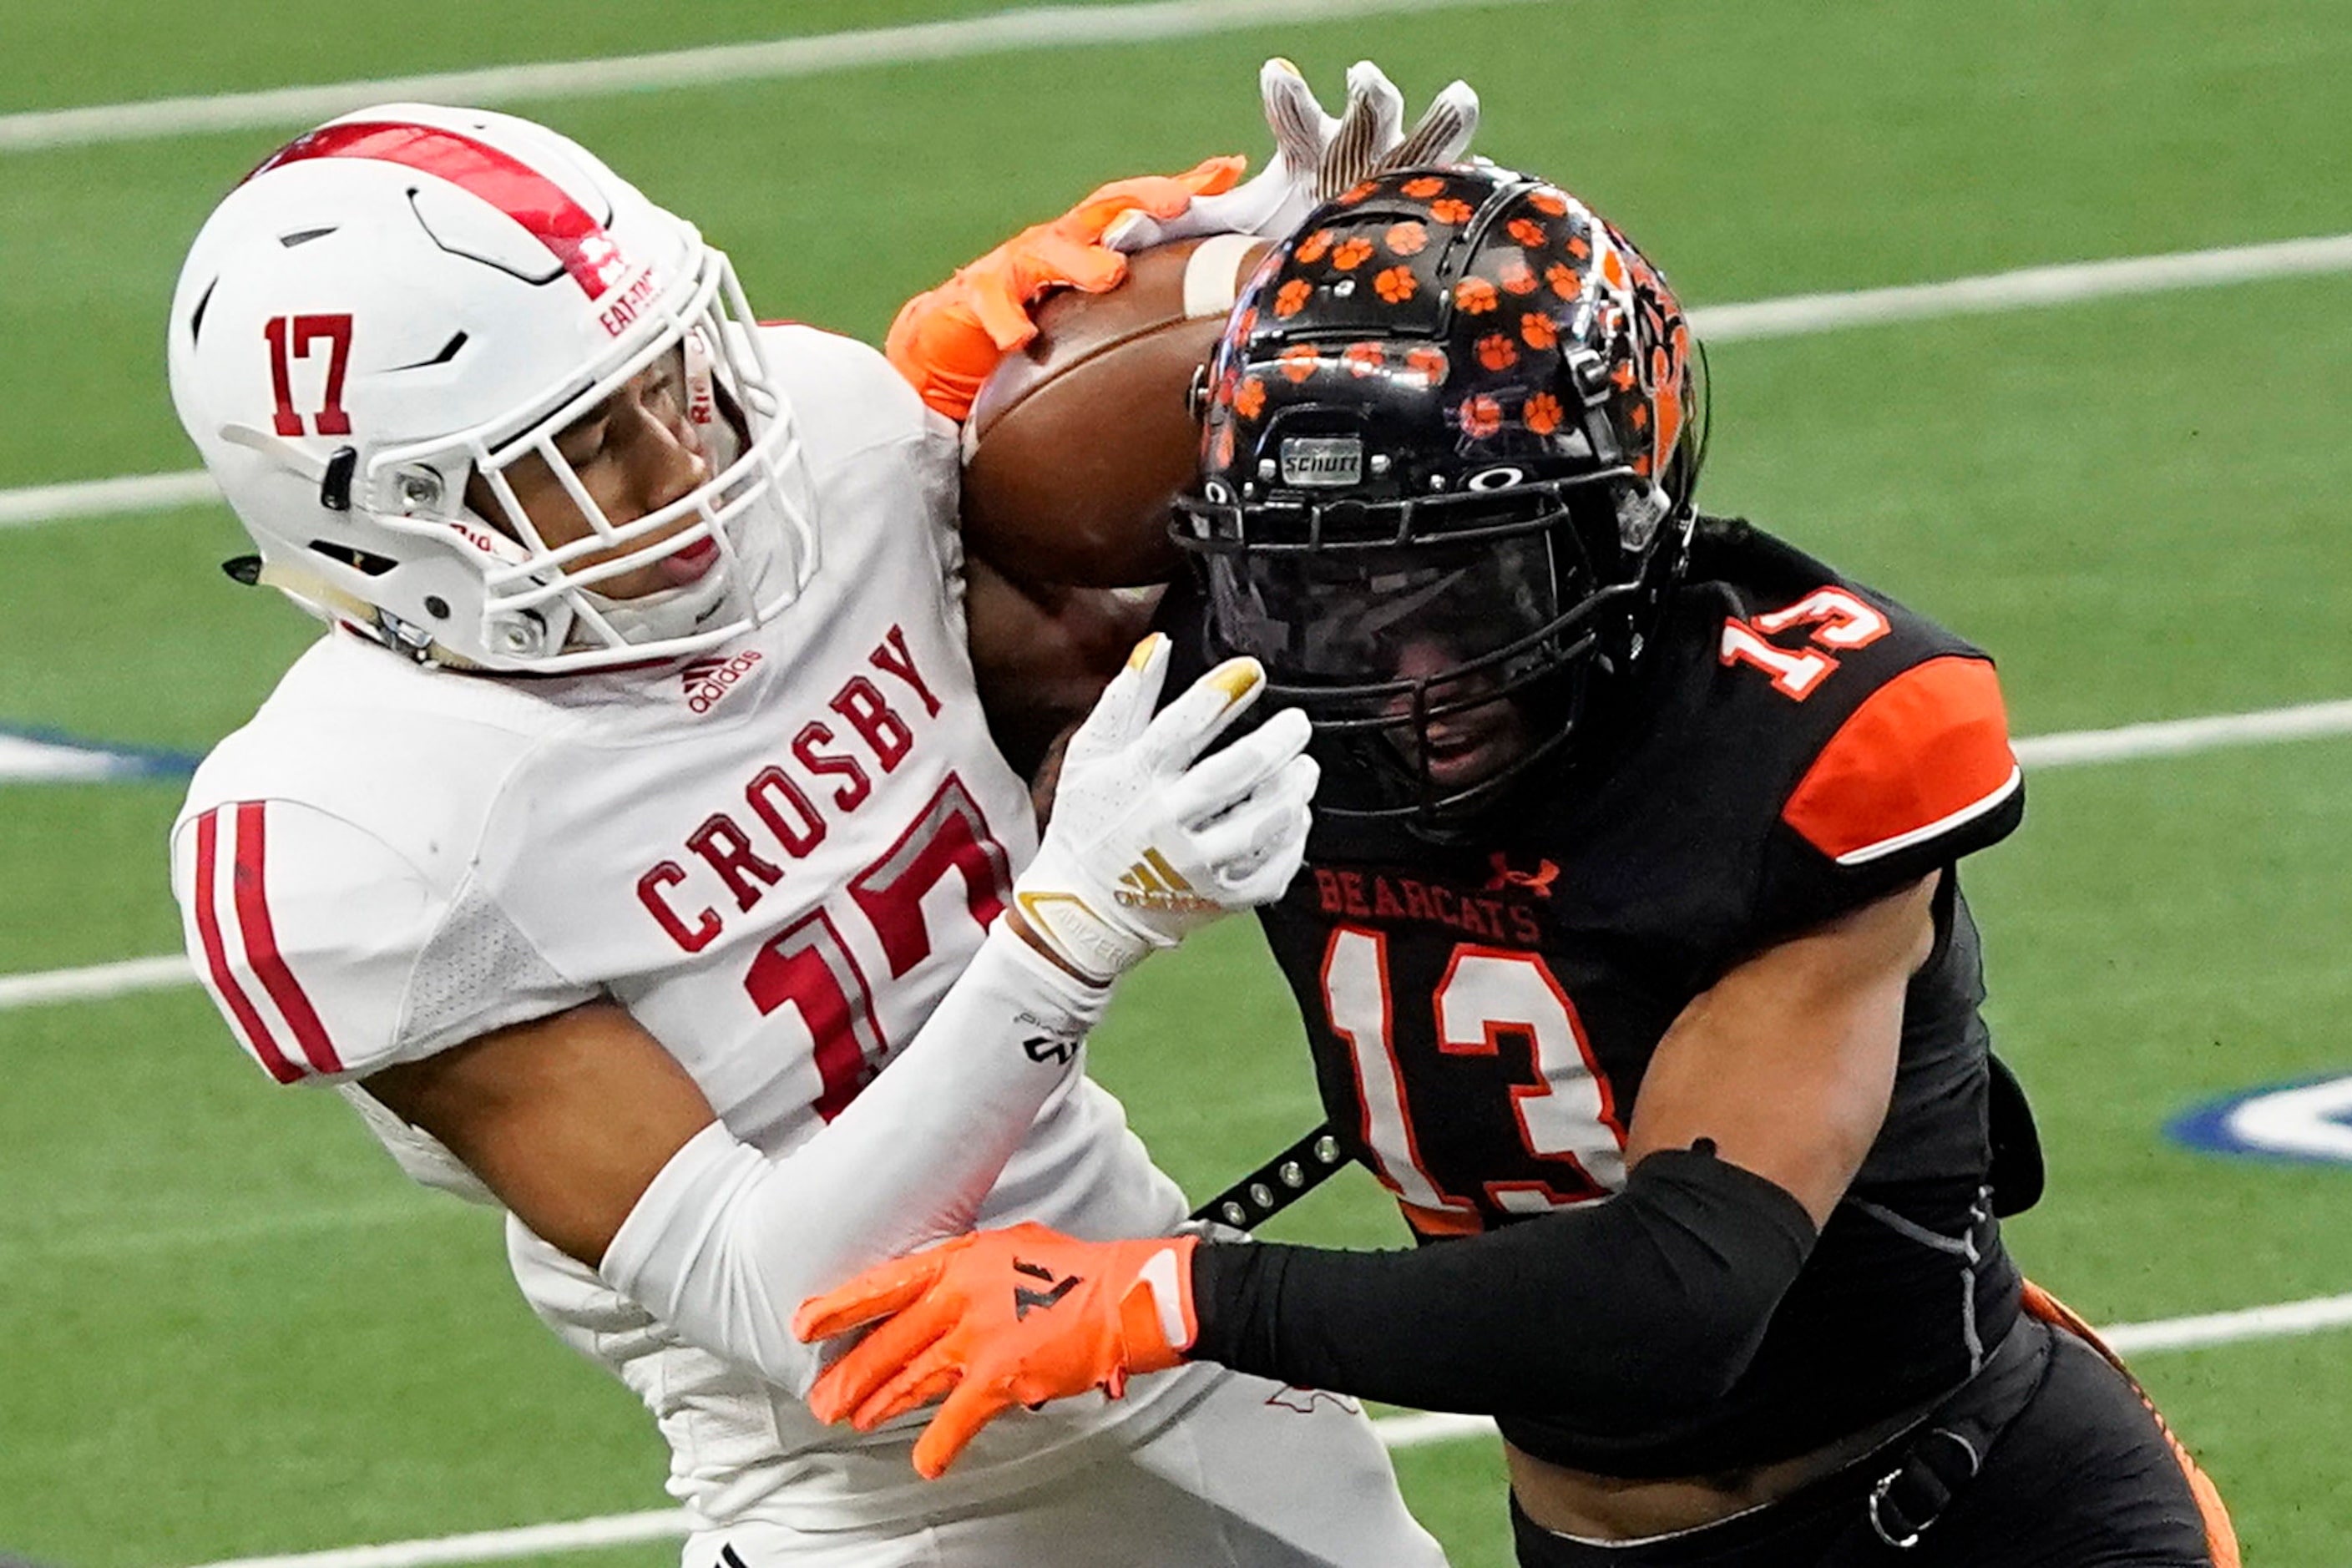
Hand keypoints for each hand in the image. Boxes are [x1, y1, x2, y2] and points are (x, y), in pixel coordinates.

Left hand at [796, 1222, 1200, 1478]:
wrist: (1124, 1297)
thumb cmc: (1079, 1271)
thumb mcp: (1015, 1247)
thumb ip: (974, 1268)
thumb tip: (950, 1285)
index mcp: (961, 1259)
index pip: (885, 1283)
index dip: (841, 1305)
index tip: (804, 1323)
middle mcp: (960, 1295)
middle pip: (891, 1340)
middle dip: (852, 1373)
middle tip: (824, 1397)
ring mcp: (976, 1336)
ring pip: (912, 1379)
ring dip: (881, 1404)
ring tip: (855, 1421)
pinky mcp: (999, 1375)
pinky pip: (955, 1419)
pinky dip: (939, 1445)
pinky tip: (925, 1462)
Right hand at [885, 157, 1243, 418]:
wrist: (951, 351)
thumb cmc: (1035, 333)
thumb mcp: (1095, 318)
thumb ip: (1141, 311)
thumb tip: (1215, 324)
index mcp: (1090, 245)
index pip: (1142, 207)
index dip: (1185, 187)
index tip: (1229, 169)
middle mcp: (1056, 245)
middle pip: (1102, 209)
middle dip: (1142, 201)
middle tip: (1178, 206)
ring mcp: (1014, 267)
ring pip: (1050, 253)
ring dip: (1081, 261)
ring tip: (1110, 274)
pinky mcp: (973, 297)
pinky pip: (991, 304)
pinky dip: (1007, 319)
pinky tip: (1021, 338)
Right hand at [1007, 634, 1314, 983]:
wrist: (1085, 908)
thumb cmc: (1089, 820)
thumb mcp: (1091, 755)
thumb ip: (1126, 699)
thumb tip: (1159, 643)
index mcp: (1134, 780)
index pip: (1183, 729)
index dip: (1222, 694)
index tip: (1252, 671)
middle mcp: (1166, 823)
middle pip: (1235, 774)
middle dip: (1277, 741)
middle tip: (1297, 723)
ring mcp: (1195, 866)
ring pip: (1263, 822)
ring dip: (1293, 788)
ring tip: (1304, 767)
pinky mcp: (1219, 899)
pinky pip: (1272, 868)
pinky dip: (1292, 838)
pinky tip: (1294, 814)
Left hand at [1103, 58, 1479, 251]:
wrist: (1329, 263)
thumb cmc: (1275, 239)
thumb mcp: (1225, 232)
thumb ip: (1177, 225)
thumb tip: (1107, 244)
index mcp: (1308, 150)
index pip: (1295, 116)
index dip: (1287, 97)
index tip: (1273, 75)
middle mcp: (1358, 150)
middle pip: (1368, 112)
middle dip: (1369, 96)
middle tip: (1365, 78)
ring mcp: (1400, 174)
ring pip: (1426, 139)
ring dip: (1442, 119)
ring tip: (1460, 96)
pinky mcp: (1429, 205)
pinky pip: (1457, 188)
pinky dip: (1472, 180)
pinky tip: (1491, 176)